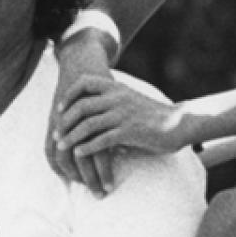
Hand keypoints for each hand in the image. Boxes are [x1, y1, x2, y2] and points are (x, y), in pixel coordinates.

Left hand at [54, 76, 183, 161]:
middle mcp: (118, 98)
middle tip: (56, 134)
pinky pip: (102, 140)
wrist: (179, 123)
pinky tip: (78, 154)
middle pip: (81, 106)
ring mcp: (123, 114)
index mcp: (116, 87)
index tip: (59, 108)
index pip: (85, 83)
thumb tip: (87, 108)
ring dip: (71, 137)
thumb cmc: (152, 114)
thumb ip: (110, 99)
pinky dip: (87, 147)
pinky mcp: (130, 132)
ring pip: (88, 125)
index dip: (68, 95)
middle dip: (64, 121)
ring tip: (61, 146)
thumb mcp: (129, 99)